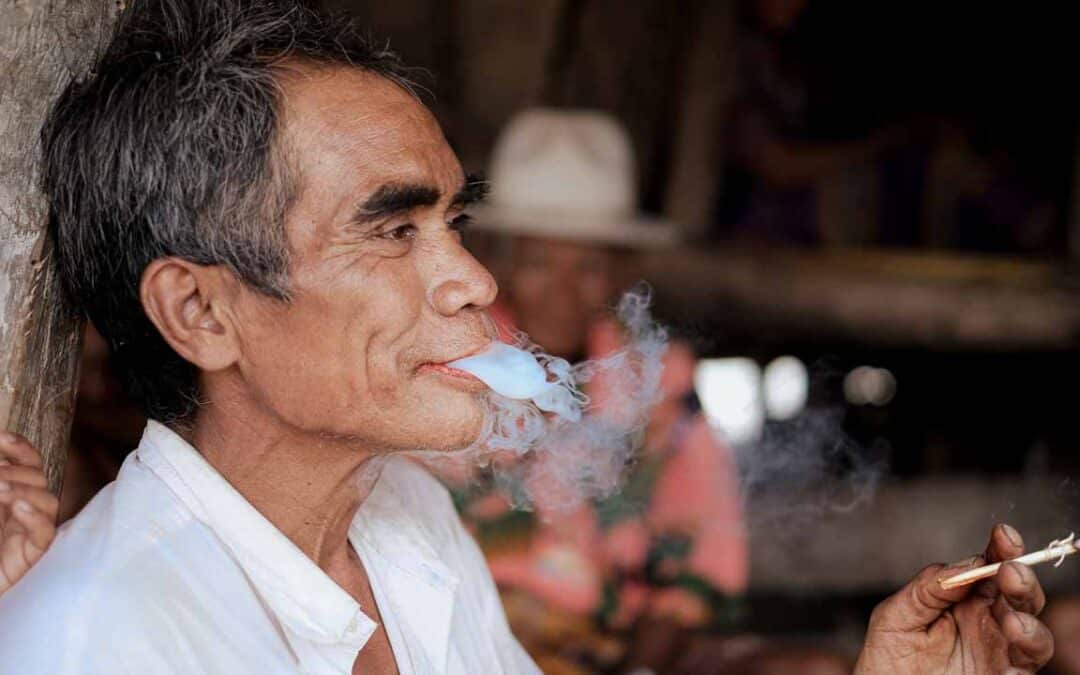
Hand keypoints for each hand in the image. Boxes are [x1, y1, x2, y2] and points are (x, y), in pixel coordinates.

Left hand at [0, 432, 58, 595]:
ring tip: (0, 491)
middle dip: (15, 472)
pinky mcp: (33, 556)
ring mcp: (29, 532)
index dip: (19, 447)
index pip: (27, 463)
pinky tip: (16, 509)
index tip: (1, 437)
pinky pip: (46, 532)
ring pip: (48, 500)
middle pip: (38, 478)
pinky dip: (34, 517)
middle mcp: (23, 510)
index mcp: (8, 496)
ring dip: (24, 491)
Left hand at [855, 524, 1052, 673]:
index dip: (1002, 548)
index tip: (1004, 534)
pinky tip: (1012, 638)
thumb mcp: (896, 614)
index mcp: (964, 598)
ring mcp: (997, 652)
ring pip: (1033, 633)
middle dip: (1021, 579)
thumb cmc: (889, 657)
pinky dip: (1025, 653)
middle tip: (1009, 571)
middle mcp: (987, 622)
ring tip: (1012, 620)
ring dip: (1028, 621)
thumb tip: (964, 566)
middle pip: (1019, 595)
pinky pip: (1025, 668)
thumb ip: (928, 588)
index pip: (990, 566)